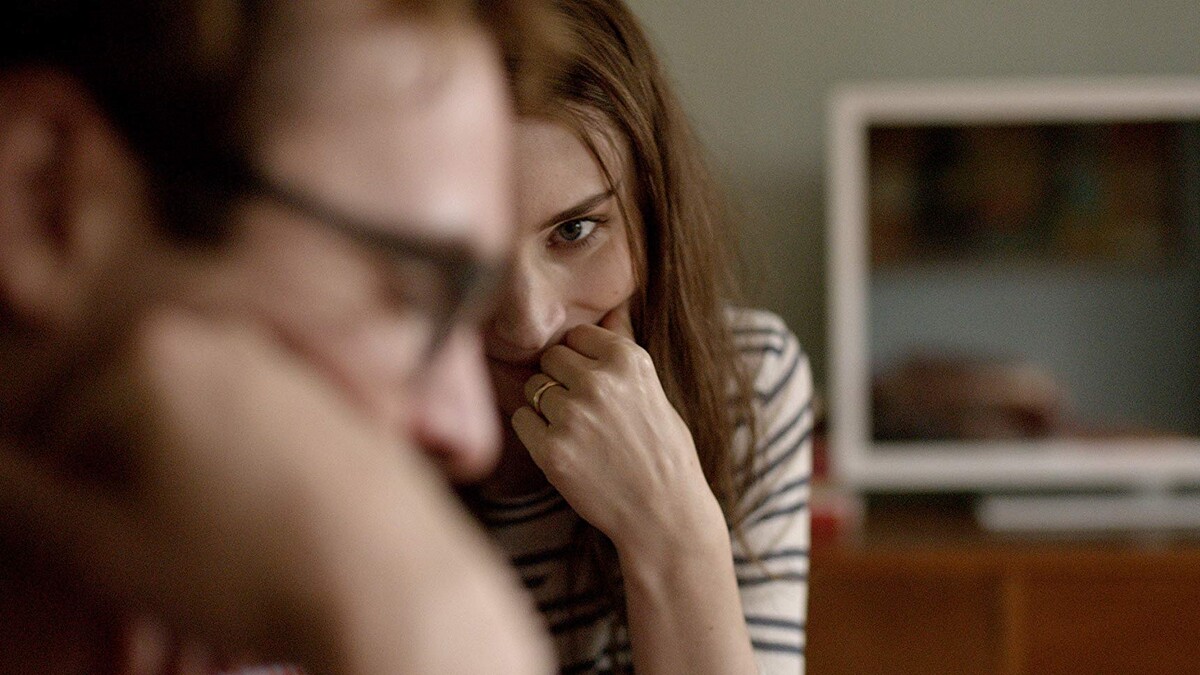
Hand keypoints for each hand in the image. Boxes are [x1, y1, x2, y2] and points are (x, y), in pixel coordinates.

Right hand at [0, 310, 551, 673]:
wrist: (386, 581)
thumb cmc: (248, 566)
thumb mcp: (100, 545)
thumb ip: (21, 499)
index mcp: (149, 353)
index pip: (57, 420)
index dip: (50, 491)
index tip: (64, 534)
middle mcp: (222, 340)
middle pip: (130, 409)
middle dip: (115, 478)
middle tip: (126, 546)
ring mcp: (287, 363)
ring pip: (198, 418)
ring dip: (177, 475)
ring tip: (191, 545)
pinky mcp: (335, 397)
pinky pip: (260, 428)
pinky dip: (238, 469)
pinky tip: (249, 524)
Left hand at [511, 307, 724, 558]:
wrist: (664, 514)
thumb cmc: (663, 451)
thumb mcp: (654, 390)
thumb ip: (625, 346)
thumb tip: (613, 304)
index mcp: (628, 360)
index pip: (577, 335)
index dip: (581, 360)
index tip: (593, 384)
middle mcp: (599, 382)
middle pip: (550, 358)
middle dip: (559, 380)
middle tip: (581, 411)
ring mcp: (573, 416)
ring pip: (533, 388)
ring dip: (546, 406)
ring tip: (576, 432)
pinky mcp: (552, 450)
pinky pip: (522, 419)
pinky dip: (534, 432)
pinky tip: (562, 448)